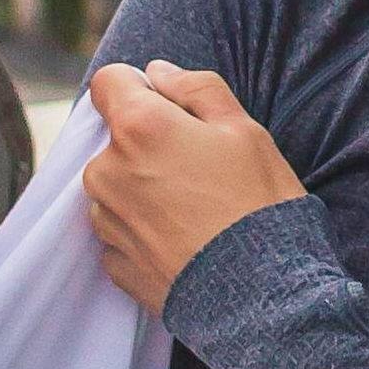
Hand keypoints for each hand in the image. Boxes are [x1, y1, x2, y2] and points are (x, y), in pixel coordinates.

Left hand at [82, 61, 307, 309]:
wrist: (262, 296)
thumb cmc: (257, 204)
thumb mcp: (244, 130)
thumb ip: (196, 89)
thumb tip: (157, 73)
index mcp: (138, 129)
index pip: (110, 82)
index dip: (140, 87)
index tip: (171, 108)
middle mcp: (107, 172)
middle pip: (116, 139)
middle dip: (148, 144)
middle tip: (200, 167)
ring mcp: (106, 221)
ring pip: (116, 185)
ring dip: (143, 188)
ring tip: (195, 209)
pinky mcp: (113, 263)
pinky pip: (122, 230)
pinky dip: (145, 229)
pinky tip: (185, 239)